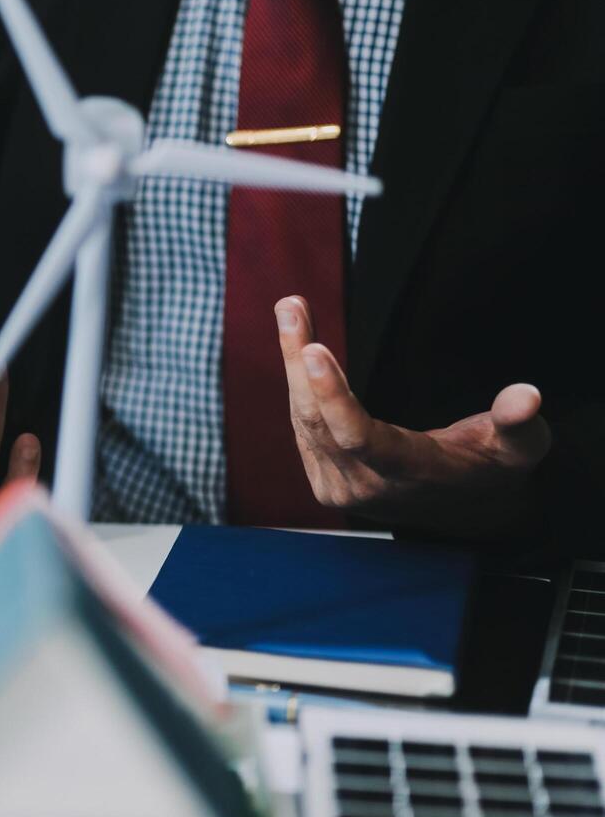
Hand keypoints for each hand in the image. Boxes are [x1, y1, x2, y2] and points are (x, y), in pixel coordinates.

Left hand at [276, 296, 550, 534]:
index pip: (359, 438)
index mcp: (408, 474)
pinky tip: (296, 345)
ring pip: (303, 418)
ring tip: (291, 310)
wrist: (462, 510)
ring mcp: (338, 486)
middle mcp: (365, 485)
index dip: (332, 394)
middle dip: (298, 359)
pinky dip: (298, 382)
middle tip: (290, 306)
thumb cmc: (491, 468)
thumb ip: (518, 423)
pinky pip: (302, 425)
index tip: (313, 349)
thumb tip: (527, 397)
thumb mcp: (519, 449)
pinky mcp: (323, 479)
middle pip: (318, 419)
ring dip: (293, 361)